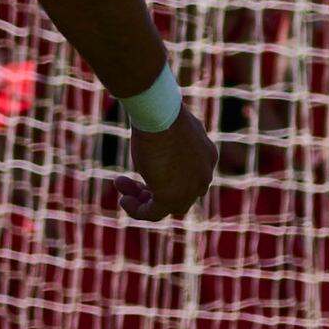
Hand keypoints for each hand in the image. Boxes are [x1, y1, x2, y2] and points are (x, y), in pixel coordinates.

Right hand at [121, 107, 215, 221]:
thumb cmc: (161, 116)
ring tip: (121, 190)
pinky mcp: (172, 198)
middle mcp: (203, 176)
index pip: (188, 177)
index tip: (142, 169)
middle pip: (179, 193)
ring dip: (141, 200)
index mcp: (207, 157)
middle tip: (128, 181)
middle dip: (151, 190)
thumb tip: (159, 143)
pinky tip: (123, 200)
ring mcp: (191, 189)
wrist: (161, 115)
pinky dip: (137, 210)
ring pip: (165, 205)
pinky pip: (153, 213)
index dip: (163, 177)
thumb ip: (169, 142)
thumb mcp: (170, 129)